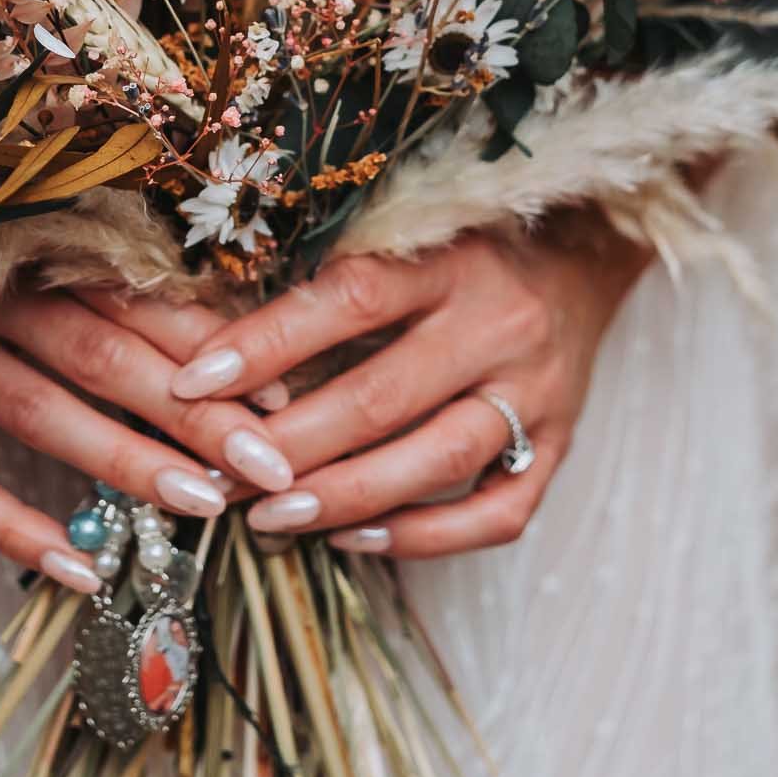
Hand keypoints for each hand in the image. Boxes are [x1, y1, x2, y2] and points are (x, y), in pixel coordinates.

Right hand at [0, 286, 294, 589]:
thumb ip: (80, 273)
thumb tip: (201, 329)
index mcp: (24, 244)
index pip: (135, 297)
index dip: (212, 344)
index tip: (286, 391)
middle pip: (107, 353)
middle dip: (197, 411)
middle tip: (273, 465)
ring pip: (45, 411)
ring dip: (127, 461)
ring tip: (204, 509)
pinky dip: (16, 526)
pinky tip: (81, 572)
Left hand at [167, 228, 650, 556]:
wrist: (584, 255)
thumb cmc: (468, 247)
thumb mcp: (410, 237)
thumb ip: (336, 282)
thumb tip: (222, 342)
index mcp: (449, 259)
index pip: (348, 300)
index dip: (266, 344)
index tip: (193, 381)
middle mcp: (498, 323)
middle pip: (383, 395)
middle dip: (289, 445)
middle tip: (220, 475)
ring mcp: (536, 391)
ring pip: (436, 459)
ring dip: (346, 496)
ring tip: (271, 517)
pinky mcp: (559, 445)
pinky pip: (497, 513)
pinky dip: (425, 536)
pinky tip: (358, 539)